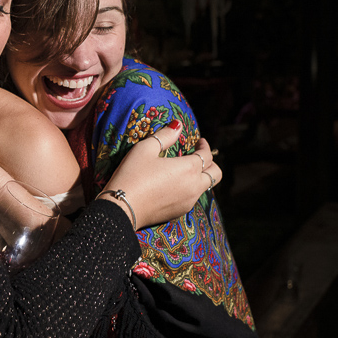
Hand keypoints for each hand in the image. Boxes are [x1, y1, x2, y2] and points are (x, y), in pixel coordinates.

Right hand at [102, 121, 221, 228]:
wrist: (122, 207)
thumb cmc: (132, 175)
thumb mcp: (145, 149)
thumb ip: (165, 135)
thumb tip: (178, 125)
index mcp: (188, 168)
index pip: (207, 155)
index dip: (204, 146)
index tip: (199, 142)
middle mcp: (194, 186)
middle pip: (216, 173)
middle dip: (211, 163)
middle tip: (199, 156)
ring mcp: (189, 201)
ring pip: (206, 187)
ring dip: (201, 177)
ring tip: (186, 171)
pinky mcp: (180, 212)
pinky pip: (193, 198)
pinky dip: (191, 189)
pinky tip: (176, 185)